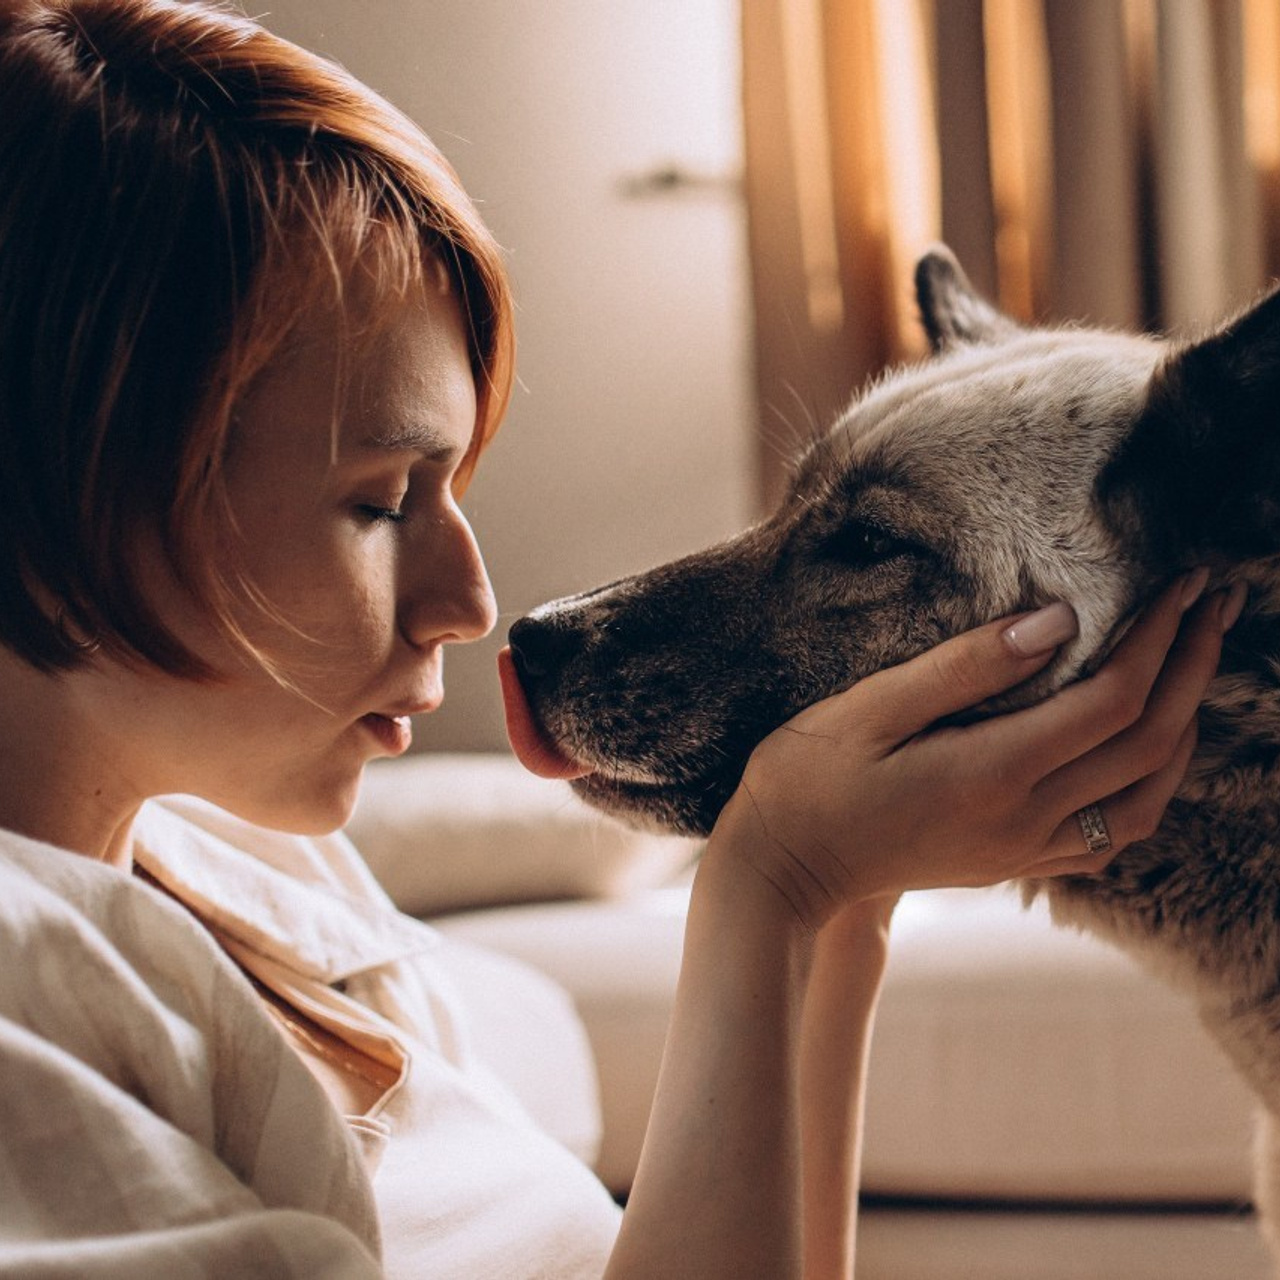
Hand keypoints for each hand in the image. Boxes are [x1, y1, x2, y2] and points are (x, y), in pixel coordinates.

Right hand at [714, 572, 1238, 930]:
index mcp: (991, 771)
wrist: (780, 870)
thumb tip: (1057, 620)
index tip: (1181, 583)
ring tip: (1197, 664)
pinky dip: (1152, 783)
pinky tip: (1148, 747)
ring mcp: (1024, 848)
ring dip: (1186, 728)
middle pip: (1148, 745)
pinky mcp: (1013, 862)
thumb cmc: (806, 780)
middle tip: (1215, 603)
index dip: (1160, 638)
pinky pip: (1114, 833)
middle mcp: (1024, 818)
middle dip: (1194, 667)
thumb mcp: (867, 708)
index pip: (1113, 699)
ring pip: (1147, 797)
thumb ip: (963, 666)